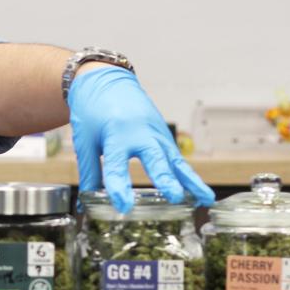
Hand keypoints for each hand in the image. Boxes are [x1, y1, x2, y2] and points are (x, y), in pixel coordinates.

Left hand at [68, 67, 213, 212]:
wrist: (105, 82)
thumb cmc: (93, 113)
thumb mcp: (85, 142)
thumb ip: (89, 174)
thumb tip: (85, 206)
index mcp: (115, 134)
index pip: (116, 165)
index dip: (119, 187)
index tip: (123, 206)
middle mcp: (140, 133)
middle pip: (155, 158)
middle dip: (165, 178)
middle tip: (175, 197)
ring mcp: (156, 133)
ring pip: (175, 160)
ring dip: (191, 180)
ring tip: (204, 199)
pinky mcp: (164, 136)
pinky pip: (178, 159)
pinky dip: (189, 176)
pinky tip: (199, 193)